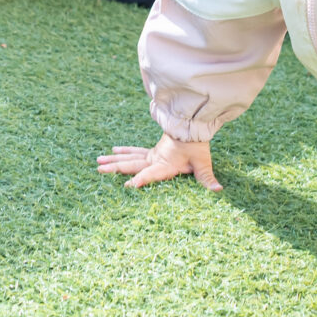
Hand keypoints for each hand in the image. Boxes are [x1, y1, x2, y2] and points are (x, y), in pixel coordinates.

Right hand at [97, 133, 220, 190]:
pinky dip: (124, 151)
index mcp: (165, 164)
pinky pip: (135, 152)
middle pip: (132, 164)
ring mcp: (152, 155)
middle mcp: (155, 159)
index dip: (141, 180)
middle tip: (99, 170)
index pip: (151, 174)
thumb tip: (218, 190)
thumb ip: (207, 178)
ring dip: (114, 160)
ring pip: (130, 157)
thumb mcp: (203, 163)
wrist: (194, 126)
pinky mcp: (153, 151)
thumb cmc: (197, 146)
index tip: (128, 186)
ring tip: (98, 162)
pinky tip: (113, 151)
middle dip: (115, 168)